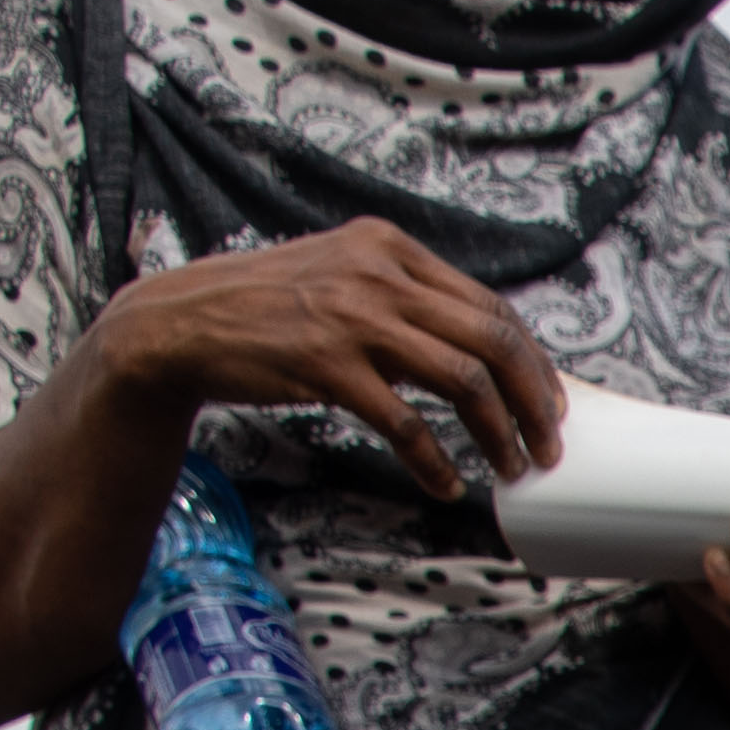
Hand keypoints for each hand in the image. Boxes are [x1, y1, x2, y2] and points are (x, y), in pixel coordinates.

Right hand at [69, 220, 566, 495]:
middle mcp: (377, 273)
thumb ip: (406, 303)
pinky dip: (433, 460)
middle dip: (534, 400)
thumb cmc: (269, 310)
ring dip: (499, 433)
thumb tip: (482, 355)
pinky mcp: (325, 363)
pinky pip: (405, 422)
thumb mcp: (343, 279)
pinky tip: (443, 482)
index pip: (490, 305)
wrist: (180, 322)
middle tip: (547, 444)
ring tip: (511, 468)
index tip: (549, 402)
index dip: (532, 361)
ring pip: (463, 379)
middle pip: (492, 339)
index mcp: (389, 248)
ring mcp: (351, 316)